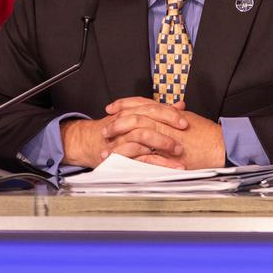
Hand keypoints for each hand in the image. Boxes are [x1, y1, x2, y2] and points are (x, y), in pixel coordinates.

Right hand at [59, 101, 186, 168]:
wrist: (88, 142)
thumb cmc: (115, 131)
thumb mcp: (136, 117)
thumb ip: (158, 112)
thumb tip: (179, 105)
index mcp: (131, 111)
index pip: (152, 107)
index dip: (169, 112)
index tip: (184, 119)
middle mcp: (125, 121)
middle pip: (148, 117)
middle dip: (168, 124)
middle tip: (184, 131)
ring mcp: (122, 137)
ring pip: (143, 136)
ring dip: (163, 144)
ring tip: (179, 152)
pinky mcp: (120, 154)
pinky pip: (139, 157)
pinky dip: (155, 162)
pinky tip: (168, 167)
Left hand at [104, 98, 225, 169]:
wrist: (220, 145)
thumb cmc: (207, 134)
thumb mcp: (188, 119)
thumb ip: (173, 114)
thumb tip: (166, 111)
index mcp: (167, 113)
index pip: (141, 104)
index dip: (124, 104)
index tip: (113, 108)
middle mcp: (164, 123)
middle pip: (134, 117)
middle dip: (117, 122)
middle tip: (105, 127)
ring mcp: (164, 138)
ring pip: (135, 135)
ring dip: (118, 142)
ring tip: (106, 148)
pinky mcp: (166, 155)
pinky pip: (142, 155)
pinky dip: (129, 159)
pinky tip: (118, 163)